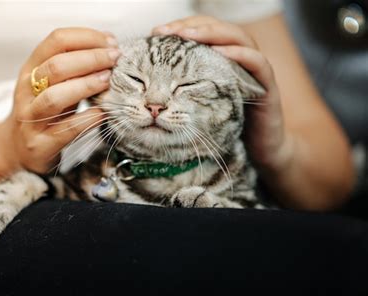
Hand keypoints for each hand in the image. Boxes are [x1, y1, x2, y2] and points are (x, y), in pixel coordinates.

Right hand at [0, 27, 120, 173]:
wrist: (16, 148)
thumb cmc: (43, 110)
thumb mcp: (52, 83)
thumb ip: (74, 67)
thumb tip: (109, 47)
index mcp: (31, 69)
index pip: (56, 41)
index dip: (86, 37)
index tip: (110, 42)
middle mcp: (26, 91)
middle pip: (56, 66)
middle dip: (90, 59)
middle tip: (114, 59)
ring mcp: (31, 118)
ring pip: (55, 97)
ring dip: (86, 86)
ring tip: (107, 81)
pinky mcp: (41, 144)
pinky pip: (65, 130)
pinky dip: (87, 119)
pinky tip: (102, 113)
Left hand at [152, 16, 292, 172]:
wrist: (258, 152)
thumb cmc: (224, 130)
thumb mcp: (197, 108)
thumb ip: (179, 93)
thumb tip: (146, 90)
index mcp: (222, 61)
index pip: (203, 32)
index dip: (181, 27)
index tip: (156, 32)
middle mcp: (240, 60)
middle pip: (219, 29)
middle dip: (192, 26)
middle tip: (168, 31)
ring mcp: (255, 71)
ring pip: (239, 38)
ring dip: (212, 34)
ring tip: (188, 36)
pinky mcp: (268, 87)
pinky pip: (258, 63)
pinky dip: (241, 54)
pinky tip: (221, 52)